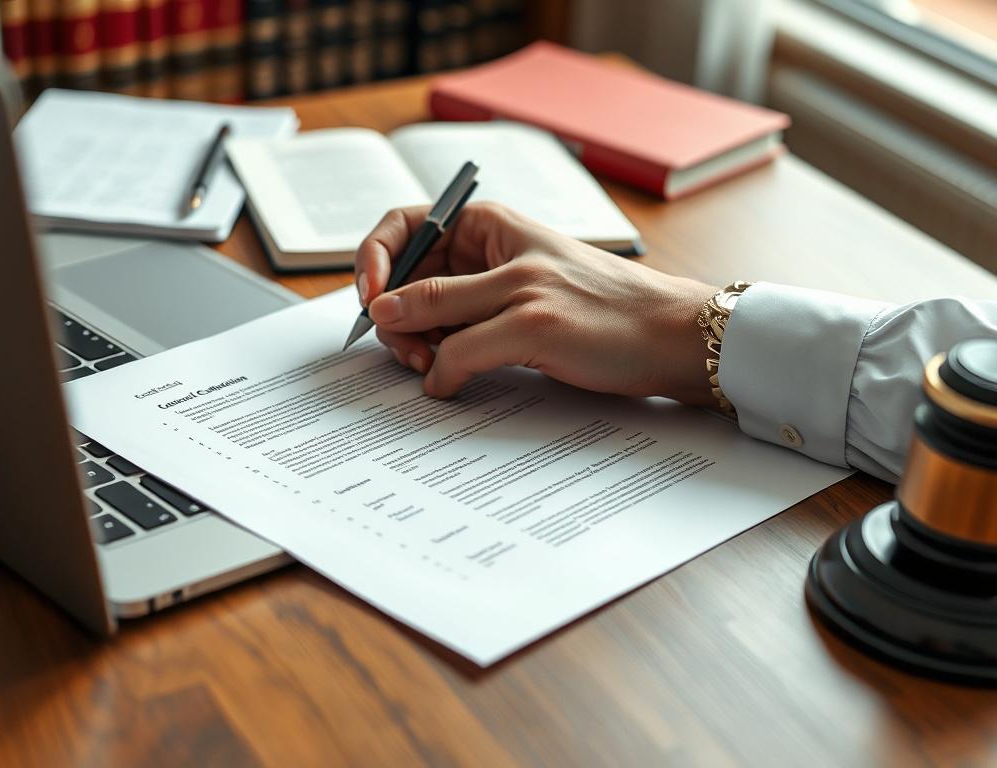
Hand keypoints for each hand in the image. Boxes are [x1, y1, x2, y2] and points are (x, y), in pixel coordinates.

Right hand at [354, 202, 717, 404]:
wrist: (669, 349)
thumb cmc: (612, 313)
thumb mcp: (521, 305)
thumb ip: (447, 309)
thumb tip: (386, 315)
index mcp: (484, 227)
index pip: (403, 228)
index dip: (375, 263)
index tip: (371, 305)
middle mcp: (481, 257)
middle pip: (406, 279)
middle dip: (397, 316)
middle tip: (413, 356)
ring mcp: (490, 297)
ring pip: (424, 316)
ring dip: (416, 343)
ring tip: (435, 370)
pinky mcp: (502, 332)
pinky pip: (451, 342)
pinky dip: (440, 361)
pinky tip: (449, 378)